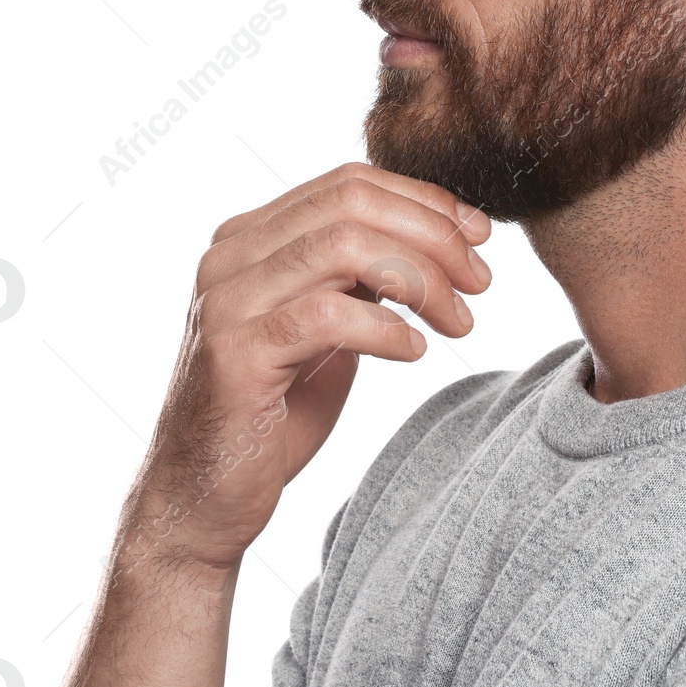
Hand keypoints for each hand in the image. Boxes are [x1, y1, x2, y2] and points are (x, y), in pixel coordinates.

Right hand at [115, 162, 490, 577]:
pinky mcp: (233, 354)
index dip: (424, 201)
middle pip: (351, 204)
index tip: (480, 235)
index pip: (349, 183)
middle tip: (481, 280)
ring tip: (459, 320)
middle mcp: (230, 256)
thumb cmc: (275, 415)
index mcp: (251, 237)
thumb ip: (361, 276)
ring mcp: (226, 301)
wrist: (204, 502)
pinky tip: (415, 352)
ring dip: (419, 278)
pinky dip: (385, 328)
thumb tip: (441, 236)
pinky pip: (327, 316)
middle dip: (432, 235)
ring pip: (343, 246)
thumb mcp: (329, 327)